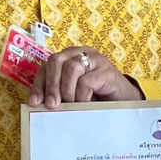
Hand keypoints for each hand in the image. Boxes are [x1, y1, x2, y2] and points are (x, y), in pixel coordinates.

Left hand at [28, 46, 143, 107]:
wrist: (125, 102)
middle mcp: (81, 53)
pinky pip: (86, 81)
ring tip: (73, 105)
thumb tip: (38, 104)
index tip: (35, 103)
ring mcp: (96, 60)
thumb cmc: (96, 98)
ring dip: (68, 90)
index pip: (47, 65)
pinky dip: (82, 96)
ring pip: (71, 67)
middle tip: (53, 105)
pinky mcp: (107, 70)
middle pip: (56, 60)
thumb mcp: (73, 95)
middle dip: (51, 85)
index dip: (39, 84)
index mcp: (70, 57)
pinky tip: (86, 104)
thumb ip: (58, 94)